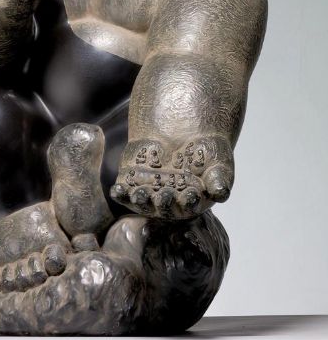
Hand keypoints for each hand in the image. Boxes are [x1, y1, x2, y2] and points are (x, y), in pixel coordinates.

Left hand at [110, 136, 233, 218]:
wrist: (181, 133)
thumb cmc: (204, 152)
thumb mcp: (217, 162)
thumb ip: (219, 179)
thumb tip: (221, 193)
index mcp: (191, 202)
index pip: (190, 204)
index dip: (190, 200)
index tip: (190, 194)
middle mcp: (169, 203)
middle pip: (165, 206)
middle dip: (163, 202)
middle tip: (163, 195)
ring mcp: (149, 194)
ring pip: (143, 202)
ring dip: (140, 201)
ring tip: (139, 195)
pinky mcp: (132, 184)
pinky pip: (124, 192)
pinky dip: (120, 193)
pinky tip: (116, 191)